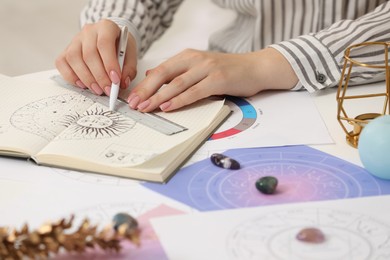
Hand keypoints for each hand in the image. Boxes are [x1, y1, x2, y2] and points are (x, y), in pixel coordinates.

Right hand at [55, 19, 136, 95]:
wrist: (110, 39)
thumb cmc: (120, 46)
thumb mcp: (130, 53)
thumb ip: (129, 68)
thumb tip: (122, 82)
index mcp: (106, 27)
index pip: (104, 43)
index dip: (109, 63)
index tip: (116, 80)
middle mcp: (88, 31)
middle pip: (89, 54)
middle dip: (99, 76)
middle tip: (108, 90)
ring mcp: (75, 40)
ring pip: (74, 59)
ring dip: (86, 78)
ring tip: (98, 90)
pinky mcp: (66, 50)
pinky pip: (62, 63)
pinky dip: (71, 77)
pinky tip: (83, 85)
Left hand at [127, 48, 297, 111]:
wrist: (255, 68)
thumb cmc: (227, 70)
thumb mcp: (199, 67)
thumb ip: (178, 72)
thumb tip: (153, 76)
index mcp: (188, 56)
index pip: (160, 70)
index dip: (145, 84)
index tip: (133, 97)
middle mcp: (195, 59)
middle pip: (164, 74)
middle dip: (147, 91)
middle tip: (134, 104)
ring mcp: (207, 68)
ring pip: (177, 83)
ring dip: (159, 97)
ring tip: (146, 107)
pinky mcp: (218, 79)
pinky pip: (194, 91)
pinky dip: (180, 99)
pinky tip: (168, 106)